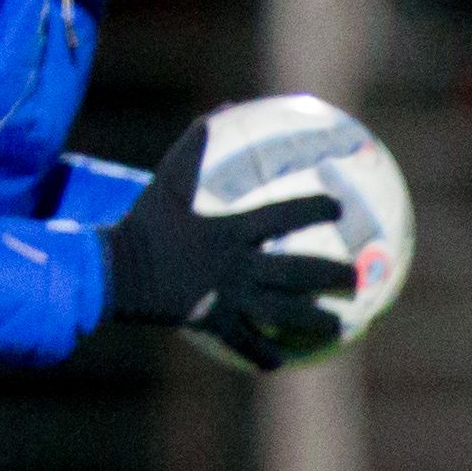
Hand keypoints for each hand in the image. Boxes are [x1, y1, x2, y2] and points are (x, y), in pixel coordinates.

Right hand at [106, 114, 357, 371]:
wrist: (113, 271)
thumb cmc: (142, 223)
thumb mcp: (168, 180)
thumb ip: (195, 146)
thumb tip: (221, 107)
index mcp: (231, 231)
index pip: (284, 216)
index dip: (315, 209)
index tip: (340, 207)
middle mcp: (237, 266)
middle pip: (297, 273)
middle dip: (333, 275)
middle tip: (358, 278)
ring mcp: (227, 297)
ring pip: (282, 313)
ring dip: (314, 321)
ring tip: (340, 328)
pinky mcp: (212, 322)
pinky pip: (244, 341)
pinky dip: (262, 353)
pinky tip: (280, 363)